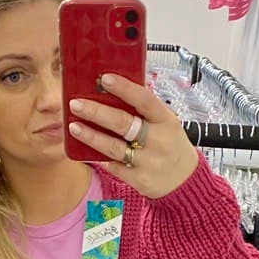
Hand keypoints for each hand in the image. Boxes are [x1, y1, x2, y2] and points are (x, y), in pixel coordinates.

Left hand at [68, 73, 199, 198]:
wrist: (184, 180)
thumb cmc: (170, 144)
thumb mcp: (165, 123)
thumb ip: (144, 110)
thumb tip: (111, 91)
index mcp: (166, 120)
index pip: (144, 100)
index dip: (124, 88)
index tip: (105, 78)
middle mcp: (158, 141)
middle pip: (123, 123)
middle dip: (96, 112)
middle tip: (76, 104)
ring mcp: (148, 162)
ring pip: (114, 147)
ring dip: (91, 136)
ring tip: (74, 126)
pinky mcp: (139, 180)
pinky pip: (114, 166)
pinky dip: (100, 156)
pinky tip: (87, 149)